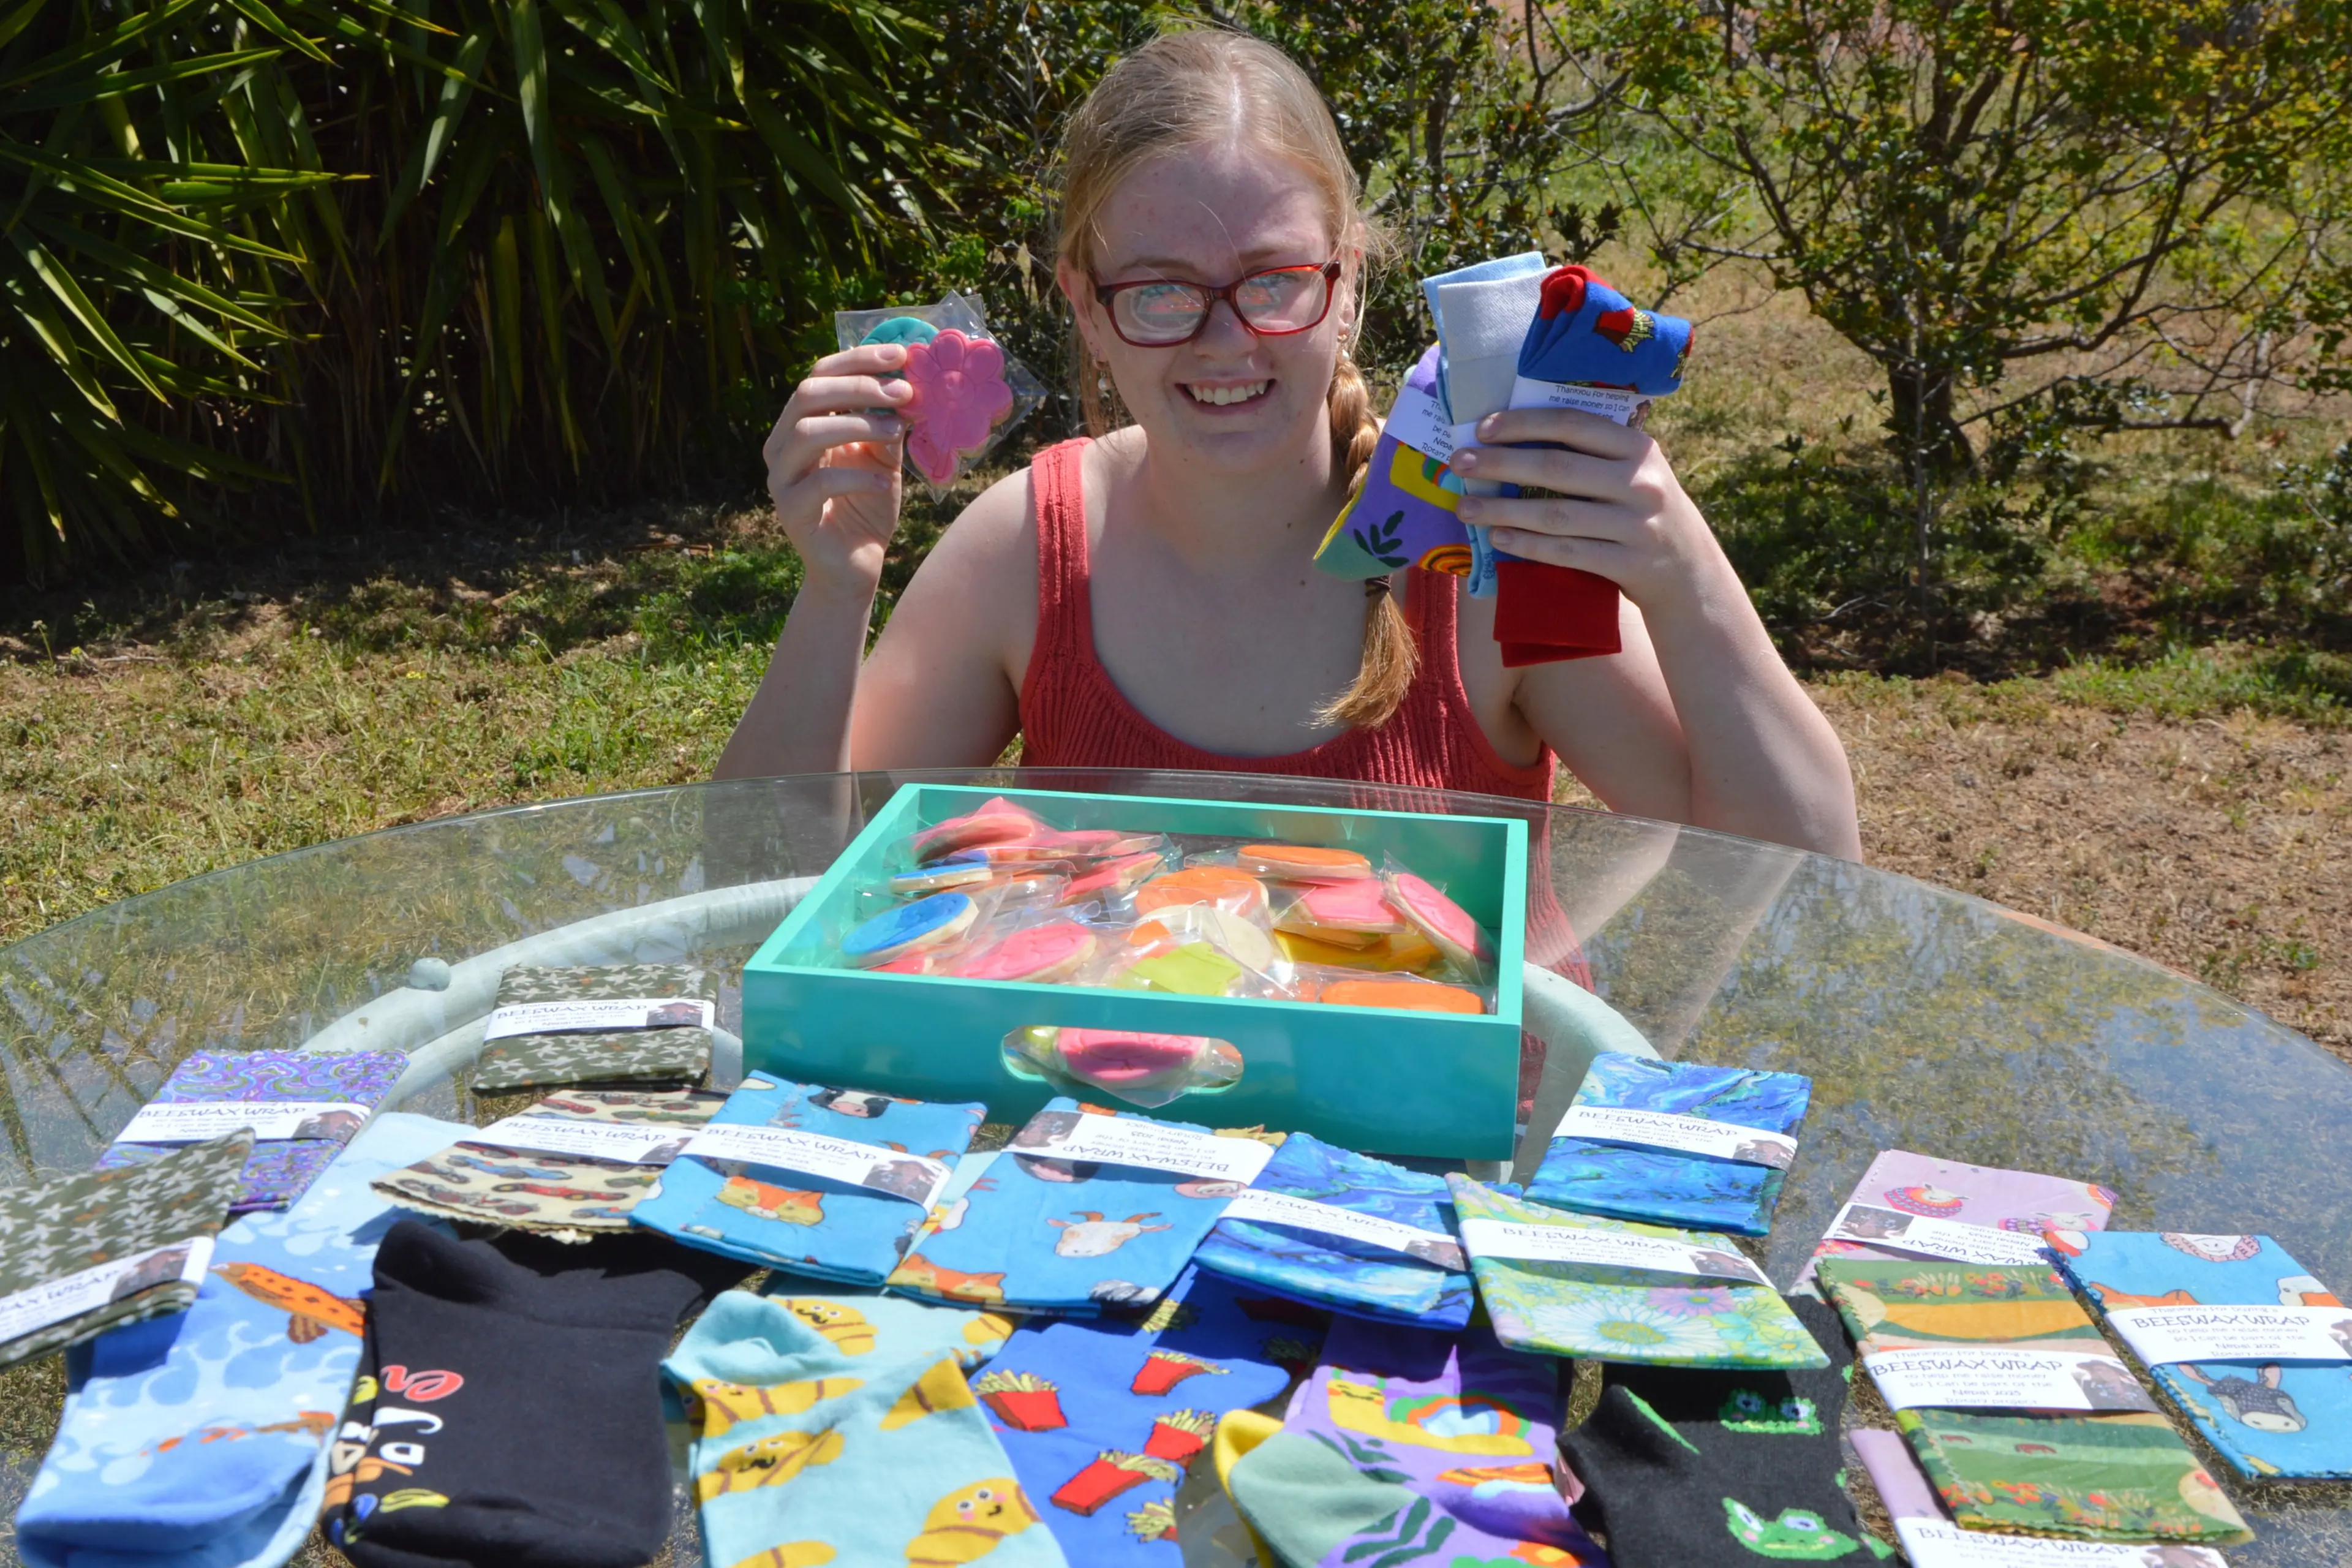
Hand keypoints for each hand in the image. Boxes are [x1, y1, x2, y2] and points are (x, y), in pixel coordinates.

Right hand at [762, 343, 915, 589]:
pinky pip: (819, 483)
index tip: (899, 355)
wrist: (856, 566)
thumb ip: (887, 422)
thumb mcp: (884, 458)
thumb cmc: (867, 507)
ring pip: (807, 432)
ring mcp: (782, 479)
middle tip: (902, 391)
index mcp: (801, 424)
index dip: (858, 360)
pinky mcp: (791, 512)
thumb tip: (908, 382)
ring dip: (857, 423)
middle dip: (858, 387)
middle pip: (807, 394)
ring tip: (896, 430)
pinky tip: (882, 482)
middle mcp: (782, 446)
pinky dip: (855, 477)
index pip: (819, 375)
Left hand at [1448, 407, 1731, 619]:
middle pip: (1557, 468)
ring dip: (1503, 509)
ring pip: (1556, 515)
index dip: (1524, 423)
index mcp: (1638, 447)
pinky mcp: (1628, 564)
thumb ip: (1593, 453)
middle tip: (1458, 463)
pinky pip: (1566, 552)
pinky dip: (1527, 545)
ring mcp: (1636, 525)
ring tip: (1465, 507)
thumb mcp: (1634, 472)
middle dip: (1500, 463)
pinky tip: (1497, 537)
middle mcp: (1640, 482)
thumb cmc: (1642, 513)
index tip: (1482, 428)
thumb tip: (1515, 436)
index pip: (1573, 425)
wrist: (1690, 574)